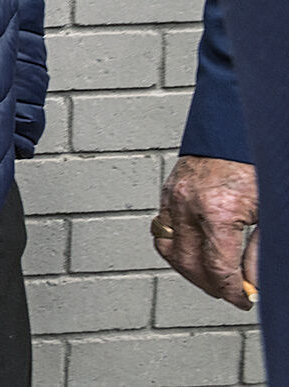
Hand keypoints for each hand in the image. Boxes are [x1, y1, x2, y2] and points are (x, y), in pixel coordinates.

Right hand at [154, 154, 258, 308]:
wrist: (233, 129)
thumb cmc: (253, 164)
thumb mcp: (267, 212)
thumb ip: (258, 251)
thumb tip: (254, 282)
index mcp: (216, 212)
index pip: (218, 268)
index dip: (232, 291)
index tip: (243, 300)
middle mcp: (188, 206)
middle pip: (190, 264)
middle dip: (211, 286)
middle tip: (230, 293)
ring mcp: (173, 198)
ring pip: (169, 250)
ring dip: (188, 270)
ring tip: (209, 278)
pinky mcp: (167, 192)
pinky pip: (162, 230)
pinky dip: (175, 247)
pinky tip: (193, 252)